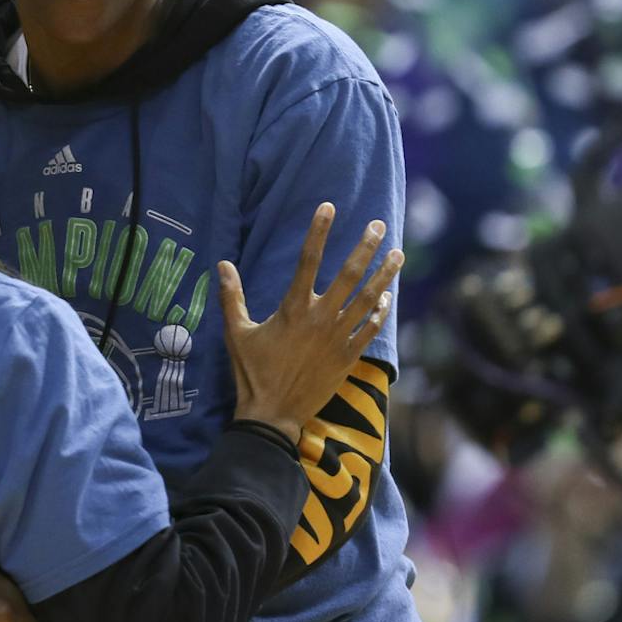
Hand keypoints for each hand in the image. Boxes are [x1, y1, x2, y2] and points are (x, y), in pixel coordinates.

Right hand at [220, 203, 400, 444]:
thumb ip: (231, 297)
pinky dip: (380, 313)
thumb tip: (223, 264)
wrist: (273, 414)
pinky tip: (387, 299)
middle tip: (379, 225)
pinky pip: (370, 330)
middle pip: (349, 275)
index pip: (308, 260)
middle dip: (365, 247)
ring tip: (398, 255)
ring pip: (367, 300)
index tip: (329, 207)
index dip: (319, 231)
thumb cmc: (252, 371)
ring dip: (384, 276)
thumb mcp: (236, 332)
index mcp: (293, 308)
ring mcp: (338, 338)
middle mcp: (320, 318)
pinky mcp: (348, 357)